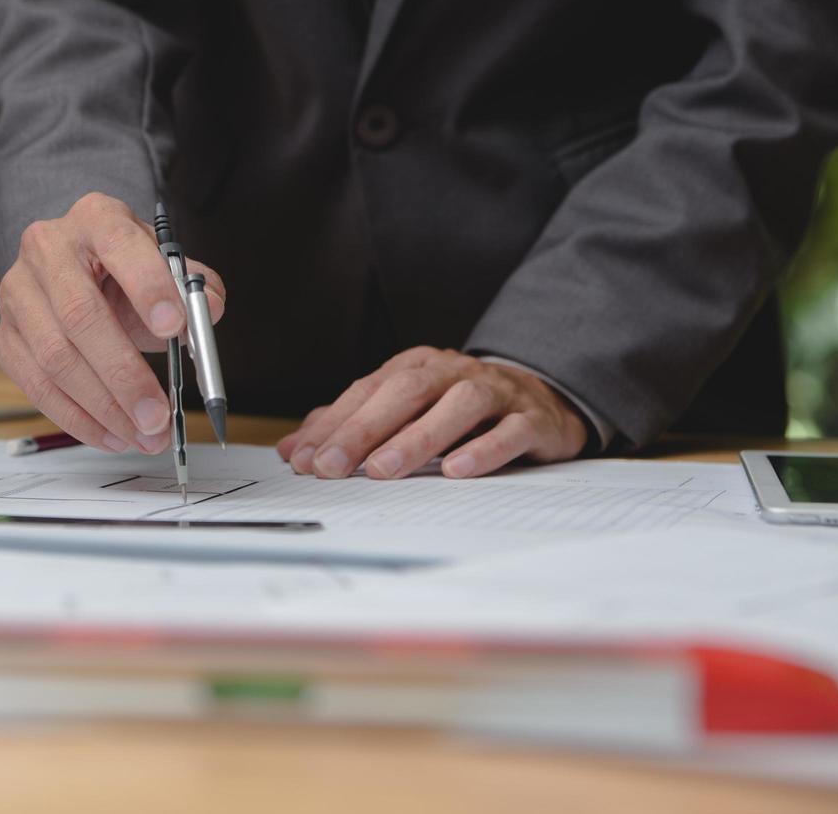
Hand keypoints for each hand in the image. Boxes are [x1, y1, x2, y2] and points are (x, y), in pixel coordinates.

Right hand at [0, 192, 225, 453]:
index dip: (148, 287)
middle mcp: (47, 249)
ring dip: (102, 406)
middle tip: (158, 415)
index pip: (120, 245)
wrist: (72, 267)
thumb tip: (210, 310)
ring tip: (142, 434)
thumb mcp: (163, 265)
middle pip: (80, 315)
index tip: (176, 327)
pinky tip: (111, 434)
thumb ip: (192, 287)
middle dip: (123, 373)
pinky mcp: (6, 334)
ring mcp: (18, 293)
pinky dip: (76, 418)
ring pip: (54, 357)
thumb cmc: (122, 270)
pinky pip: (35, 384)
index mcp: (95, 219)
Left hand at [276, 348, 587, 479]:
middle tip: (331, 466)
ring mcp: (496, 391)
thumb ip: (349, 426)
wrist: (543, 399)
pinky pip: (509, 430)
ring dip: (417, 437)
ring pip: (457, 406)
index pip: (367, 391)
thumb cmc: (459, 408)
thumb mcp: (404, 409)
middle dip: (363, 429)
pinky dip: (483, 449)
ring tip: (383, 469)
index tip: (304, 459)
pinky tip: (456, 470)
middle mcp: (453, 372)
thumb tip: (294, 451)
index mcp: (417, 367)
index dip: (334, 425)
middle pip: (405, 392)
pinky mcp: (532, 418)